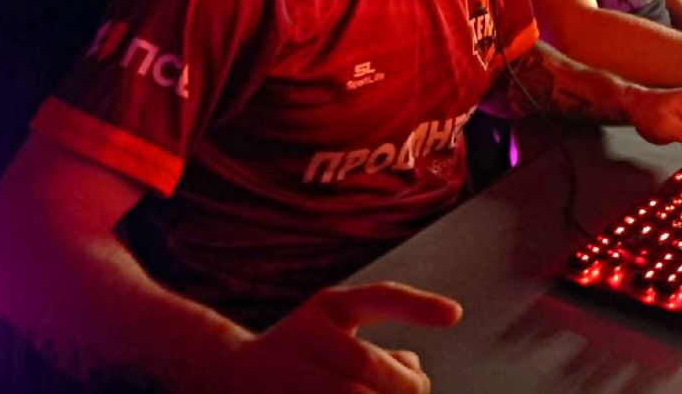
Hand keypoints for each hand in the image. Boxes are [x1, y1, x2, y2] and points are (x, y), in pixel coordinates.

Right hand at [224, 282, 461, 393]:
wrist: (225, 375)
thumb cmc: (302, 355)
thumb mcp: (336, 334)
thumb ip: (381, 350)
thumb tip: (415, 374)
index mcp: (327, 309)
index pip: (378, 298)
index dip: (417, 306)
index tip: (456, 314)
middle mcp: (306, 335)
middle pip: (367, 366)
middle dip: (403, 388)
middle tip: (416, 391)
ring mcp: (287, 375)